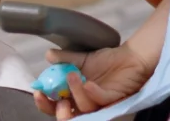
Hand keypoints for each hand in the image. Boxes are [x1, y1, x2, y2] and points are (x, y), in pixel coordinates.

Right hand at [34, 45, 151, 118]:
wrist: (131, 56)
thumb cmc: (108, 61)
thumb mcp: (83, 59)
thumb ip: (65, 59)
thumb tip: (48, 55)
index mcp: (74, 97)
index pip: (55, 106)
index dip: (45, 103)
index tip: (38, 91)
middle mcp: (85, 104)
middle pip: (67, 117)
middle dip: (58, 111)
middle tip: (57, 98)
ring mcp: (99, 103)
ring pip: (83, 108)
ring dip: (75, 93)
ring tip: (72, 75)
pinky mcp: (113, 99)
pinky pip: (100, 101)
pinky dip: (92, 93)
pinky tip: (88, 82)